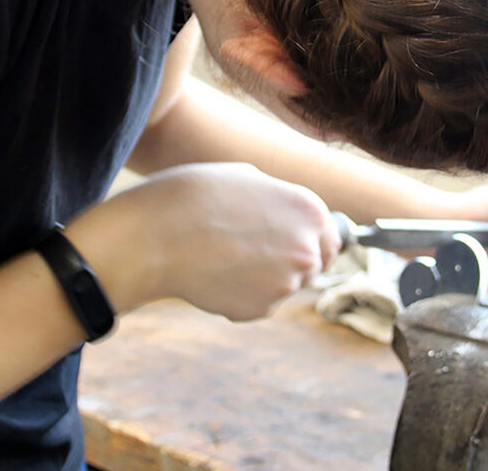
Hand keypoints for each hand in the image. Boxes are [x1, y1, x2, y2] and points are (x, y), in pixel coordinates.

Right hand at [85, 163, 340, 320]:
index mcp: (309, 210)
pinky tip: (213, 274)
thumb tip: (283, 214)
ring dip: (263, 278)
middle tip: (249, 251)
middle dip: (288, 260)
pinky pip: (259, 304)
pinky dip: (242, 294)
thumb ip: (277, 198)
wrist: (156, 235)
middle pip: (312, 265)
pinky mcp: (260, 310)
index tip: (290, 243)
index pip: (331, 238)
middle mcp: (307, 249)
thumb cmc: (193, 196)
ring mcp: (286, 284)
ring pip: (283, 286)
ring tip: (222, 256)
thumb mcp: (244, 176)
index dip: (310, 240)